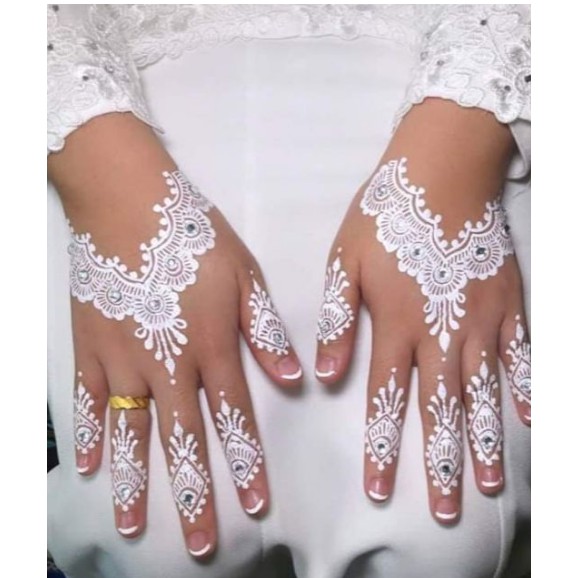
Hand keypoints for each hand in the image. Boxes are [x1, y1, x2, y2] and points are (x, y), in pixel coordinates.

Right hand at [49, 114, 302, 557]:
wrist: (128, 200)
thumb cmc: (193, 235)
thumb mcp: (244, 274)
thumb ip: (265, 330)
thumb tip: (294, 378)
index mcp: (209, 345)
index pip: (233, 418)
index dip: (246, 464)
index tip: (255, 506)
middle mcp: (166, 364)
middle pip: (182, 440)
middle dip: (195, 494)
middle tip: (202, 543)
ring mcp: (122, 358)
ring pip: (131, 432)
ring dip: (135, 482)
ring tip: (135, 526)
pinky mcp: (90, 345)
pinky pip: (87, 398)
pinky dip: (90, 432)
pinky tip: (92, 466)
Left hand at [314, 99, 530, 523]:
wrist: (441, 167)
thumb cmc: (387, 213)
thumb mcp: (345, 260)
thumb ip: (337, 318)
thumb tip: (327, 372)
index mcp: (395, 322)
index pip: (385, 398)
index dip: (381, 447)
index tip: (379, 489)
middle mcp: (440, 330)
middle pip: (439, 408)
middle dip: (439, 462)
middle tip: (445, 508)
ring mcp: (480, 318)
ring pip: (482, 391)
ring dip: (484, 440)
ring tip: (487, 484)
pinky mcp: (508, 301)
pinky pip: (522, 351)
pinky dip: (527, 386)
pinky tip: (530, 418)